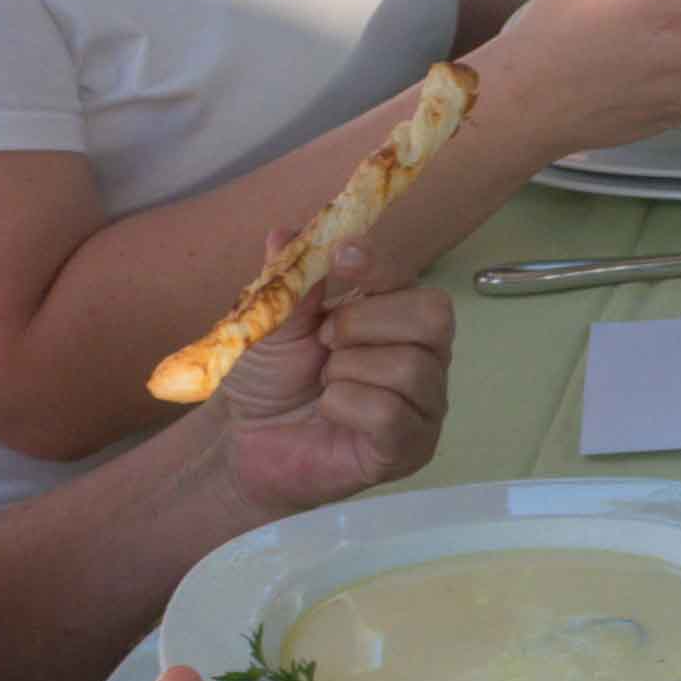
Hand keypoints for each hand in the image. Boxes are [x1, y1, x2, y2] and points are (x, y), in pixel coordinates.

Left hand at [211, 270, 454, 515]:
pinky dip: (347, 406)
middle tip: (326, 341)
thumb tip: (284, 233)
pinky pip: (391, 414)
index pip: (409, 277)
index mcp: (395, 316)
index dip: (378, 264)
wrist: (248, 444)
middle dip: (365, 322)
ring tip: (325, 384)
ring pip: (409, 367)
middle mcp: (423, 355)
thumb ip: (287, 281)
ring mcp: (423, 403)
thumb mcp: (271, 323)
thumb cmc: (270, 381)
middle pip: (432, 315)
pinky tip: (331, 412)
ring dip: (347, 371)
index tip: (341, 256)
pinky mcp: (411, 447)